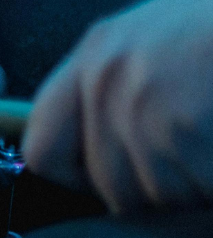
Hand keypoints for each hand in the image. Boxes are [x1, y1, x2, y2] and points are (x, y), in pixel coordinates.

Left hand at [24, 0, 212, 212]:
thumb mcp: (152, 40)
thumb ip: (118, 92)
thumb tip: (107, 165)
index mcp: (92, 56)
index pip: (42, 149)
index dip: (79, 178)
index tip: (110, 180)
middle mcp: (104, 81)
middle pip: (111, 187)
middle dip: (161, 190)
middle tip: (194, 157)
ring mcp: (141, 104)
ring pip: (162, 197)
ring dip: (197, 186)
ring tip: (211, 138)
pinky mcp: (182, 126)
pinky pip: (199, 190)